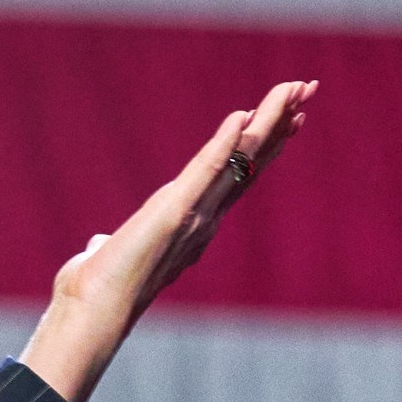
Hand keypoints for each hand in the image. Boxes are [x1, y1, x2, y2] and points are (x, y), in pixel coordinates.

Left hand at [19, 79, 313, 401]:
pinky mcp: (173, 211)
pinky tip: (243, 114)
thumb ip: (109, 246)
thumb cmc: (96, 291)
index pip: (238, 176)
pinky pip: (205, 169)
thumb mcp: (107, 258)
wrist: (93, 311)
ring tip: (298, 89)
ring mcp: (194, 213)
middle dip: (281, 124)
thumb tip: (94, 247)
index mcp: (194, 223)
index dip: (263, 146)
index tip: (288, 119)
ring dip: (270, 121)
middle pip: (252, 160)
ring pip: (241, 157)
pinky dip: (224, 142)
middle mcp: (205, 217)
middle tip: (308, 90)